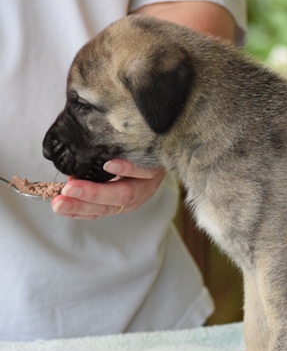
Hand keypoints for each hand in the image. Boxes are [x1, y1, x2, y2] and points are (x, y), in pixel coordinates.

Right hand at [51, 160, 165, 219]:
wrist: (165, 139)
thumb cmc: (131, 155)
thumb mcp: (110, 168)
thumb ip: (92, 175)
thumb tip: (68, 176)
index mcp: (124, 199)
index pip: (99, 211)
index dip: (78, 211)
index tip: (57, 206)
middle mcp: (137, 195)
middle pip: (111, 205)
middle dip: (83, 202)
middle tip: (62, 196)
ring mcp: (149, 182)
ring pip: (126, 193)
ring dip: (97, 191)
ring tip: (75, 185)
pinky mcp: (158, 167)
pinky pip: (144, 171)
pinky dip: (127, 169)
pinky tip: (110, 165)